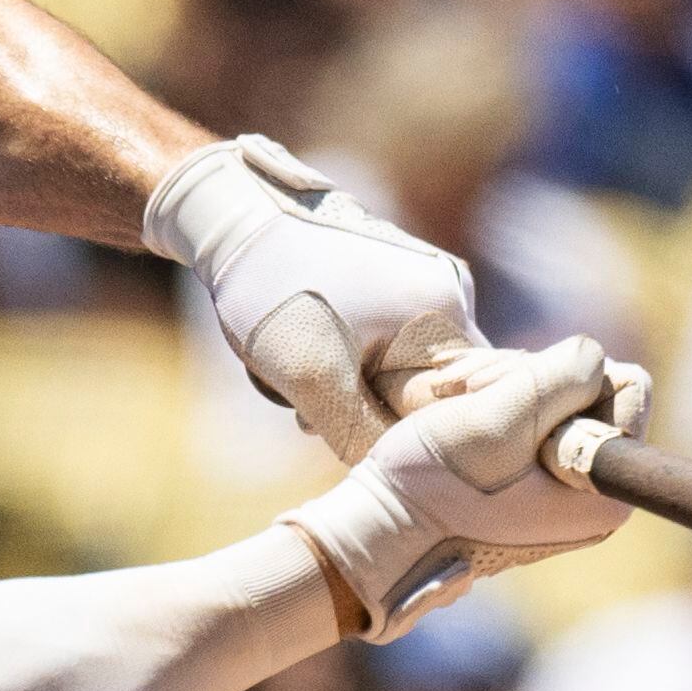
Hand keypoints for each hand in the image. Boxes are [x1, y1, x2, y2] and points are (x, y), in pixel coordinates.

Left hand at [144, 135, 481, 461]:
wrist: (235, 217)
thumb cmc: (275, 294)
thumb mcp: (314, 379)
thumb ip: (362, 434)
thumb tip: (396, 473)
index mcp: (445, 312)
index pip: (456, 405)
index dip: (406, 435)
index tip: (352, 439)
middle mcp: (450, 291)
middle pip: (429, 387)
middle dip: (372, 411)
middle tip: (313, 418)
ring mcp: (423, 278)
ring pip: (402, 366)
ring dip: (354, 388)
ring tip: (301, 388)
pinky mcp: (395, 273)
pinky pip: (388, 338)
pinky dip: (350, 358)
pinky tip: (308, 356)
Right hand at [283, 338, 648, 637]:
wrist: (376, 536)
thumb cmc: (433, 487)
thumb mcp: (498, 421)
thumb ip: (559, 378)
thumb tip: (596, 355)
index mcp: (607, 491)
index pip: (627, 387)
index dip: (567, 374)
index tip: (509, 396)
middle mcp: (595, 496)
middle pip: (588, 390)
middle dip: (527, 378)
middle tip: (467, 390)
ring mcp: (562, 492)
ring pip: (553, 398)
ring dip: (501, 385)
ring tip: (451, 396)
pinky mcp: (530, 485)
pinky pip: (528, 421)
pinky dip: (492, 404)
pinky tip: (454, 406)